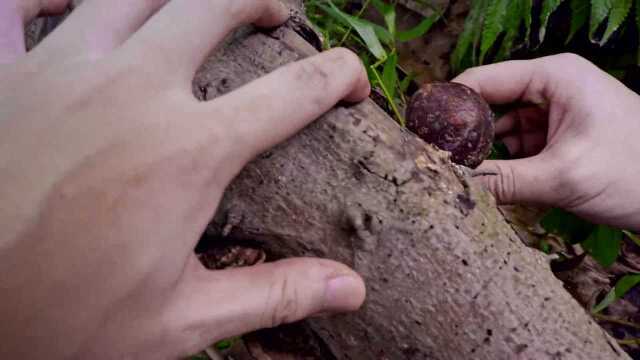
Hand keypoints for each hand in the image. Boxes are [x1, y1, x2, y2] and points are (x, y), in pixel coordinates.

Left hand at [0, 0, 368, 357]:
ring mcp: (58, 72)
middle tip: (278, 14)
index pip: (293, 92)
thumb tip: (352, 289)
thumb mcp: (181, 322)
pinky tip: (75, 3)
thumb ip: (275, 294)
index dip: (338, 77)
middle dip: (259, 0)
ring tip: (201, 2)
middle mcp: (132, 92)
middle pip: (213, 6)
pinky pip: (19, 4)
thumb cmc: (62, 326)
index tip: (353, 81)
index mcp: (187, 152)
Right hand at [454, 53, 639, 230]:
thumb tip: (452, 186)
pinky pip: (516, 144)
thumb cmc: (634, 172)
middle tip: (437, 160)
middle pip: (488, 103)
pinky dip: (503, 162)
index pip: (483, 80)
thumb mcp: (562, 177)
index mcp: (553, 76)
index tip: (421, 131)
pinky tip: (488, 181)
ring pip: (499, 128)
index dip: (449, 104)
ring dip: (483, 151)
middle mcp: (550, 87)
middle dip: (465, 133)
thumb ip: (503, 181)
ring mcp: (553, 112)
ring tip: (458, 176)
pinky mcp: (557, 135)